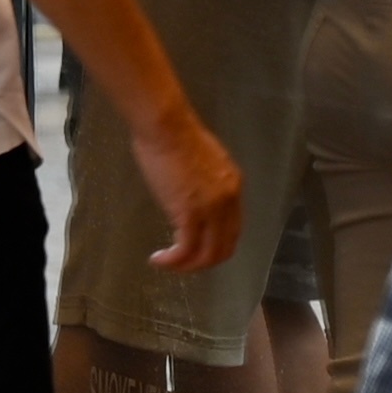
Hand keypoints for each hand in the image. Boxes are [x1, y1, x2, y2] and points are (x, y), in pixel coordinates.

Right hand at [122, 89, 246, 272]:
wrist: (166, 126)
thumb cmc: (174, 135)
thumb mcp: (200, 162)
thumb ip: (203, 183)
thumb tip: (189, 196)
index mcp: (233, 185)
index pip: (232, 228)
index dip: (214, 245)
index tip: (194, 248)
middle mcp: (229, 200)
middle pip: (224, 247)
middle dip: (202, 262)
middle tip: (181, 264)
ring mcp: (211, 208)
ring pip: (207, 253)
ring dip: (187, 265)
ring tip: (167, 264)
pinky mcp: (189, 213)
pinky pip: (186, 248)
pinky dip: (173, 260)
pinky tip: (158, 259)